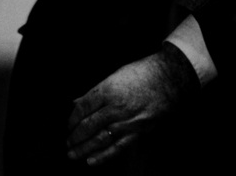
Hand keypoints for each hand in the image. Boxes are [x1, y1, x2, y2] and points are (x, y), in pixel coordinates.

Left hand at [66, 42, 199, 166]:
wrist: (168, 79)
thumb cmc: (141, 74)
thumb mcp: (115, 76)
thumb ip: (95, 92)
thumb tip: (77, 101)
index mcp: (108, 89)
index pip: (83, 107)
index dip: (72, 118)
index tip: (68, 125)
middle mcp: (115, 107)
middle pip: (88, 125)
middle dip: (75, 137)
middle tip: (67, 143)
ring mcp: (127, 121)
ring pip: (100, 139)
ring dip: (84, 149)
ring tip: (73, 154)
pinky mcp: (137, 131)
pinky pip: (117, 147)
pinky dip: (103, 156)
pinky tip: (91, 161)